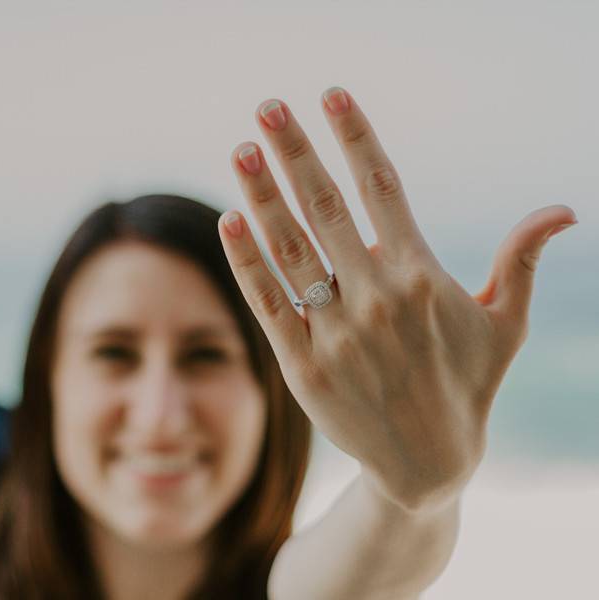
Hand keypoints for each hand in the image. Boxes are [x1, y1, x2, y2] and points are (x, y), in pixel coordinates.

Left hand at [218, 88, 576, 512]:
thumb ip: (520, 262)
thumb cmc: (465, 385)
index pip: (383, 188)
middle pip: (327, 207)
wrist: (426, 465)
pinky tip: (230, 220)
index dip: (356, 138)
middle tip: (267, 107)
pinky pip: (267, 303)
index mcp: (420, 277)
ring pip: (290, 250)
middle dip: (295, 152)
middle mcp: (375, 298)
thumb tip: (561, 211)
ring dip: (263, 195)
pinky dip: (247, 261)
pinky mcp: (301, 366)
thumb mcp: (503, 325)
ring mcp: (335, 332)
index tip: (332, 95)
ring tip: (241, 150)